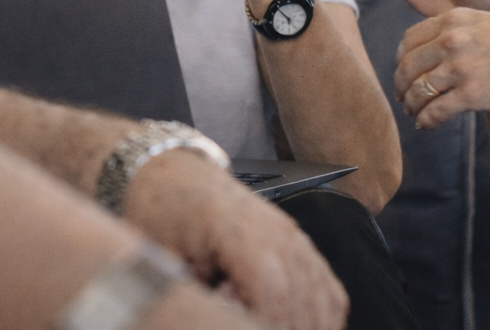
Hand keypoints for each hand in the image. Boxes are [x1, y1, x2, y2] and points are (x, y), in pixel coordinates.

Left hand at [123, 150, 346, 329]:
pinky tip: (298, 325)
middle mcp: (274, 229)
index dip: (266, 323)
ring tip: (270, 325)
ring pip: (324, 298)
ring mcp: (293, 235)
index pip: (271, 289)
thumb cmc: (161, 210)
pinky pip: (330, 290)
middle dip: (284, 326)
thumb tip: (211, 315)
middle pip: (302, 299)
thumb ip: (189, 288)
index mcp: (235, 228)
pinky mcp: (300, 244)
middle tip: (252, 325)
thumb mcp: (159, 253)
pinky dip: (321, 316)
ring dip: (305, 323)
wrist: (172, 175)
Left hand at [395, 8, 489, 128]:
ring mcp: (461, 68)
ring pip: (418, 91)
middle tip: (403, 97)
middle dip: (401, 85)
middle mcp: (451, 41)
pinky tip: (425, 124)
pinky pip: (435, 111)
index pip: (409, 40)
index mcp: (452, 20)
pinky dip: (425, 120)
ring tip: (414, 113)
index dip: (401, 59)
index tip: (403, 71)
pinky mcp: (472, 94)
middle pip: (408, 67)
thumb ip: (455, 30)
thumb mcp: (483, 21)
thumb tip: (430, 49)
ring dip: (411, 105)